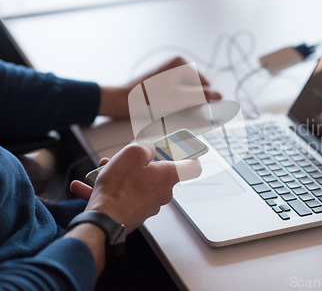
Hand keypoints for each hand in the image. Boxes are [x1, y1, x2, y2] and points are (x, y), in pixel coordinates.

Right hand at [70, 142, 200, 232]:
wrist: (104, 220)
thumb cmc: (119, 188)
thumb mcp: (133, 153)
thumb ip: (145, 147)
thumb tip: (149, 150)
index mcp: (168, 177)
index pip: (191, 167)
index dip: (189, 156)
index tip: (183, 149)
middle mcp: (162, 192)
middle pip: (156, 171)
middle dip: (138, 163)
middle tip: (123, 158)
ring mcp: (148, 204)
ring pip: (135, 183)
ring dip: (119, 175)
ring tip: (101, 170)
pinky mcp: (133, 212)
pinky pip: (122, 196)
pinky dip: (106, 190)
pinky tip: (85, 186)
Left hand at [98, 56, 221, 118]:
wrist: (121, 102)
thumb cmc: (148, 99)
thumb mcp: (180, 98)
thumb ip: (203, 96)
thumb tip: (220, 96)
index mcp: (182, 63)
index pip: (204, 84)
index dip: (202, 100)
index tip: (194, 111)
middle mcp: (175, 65)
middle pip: (195, 88)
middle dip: (192, 101)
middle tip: (181, 111)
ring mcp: (167, 73)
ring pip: (186, 92)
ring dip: (183, 104)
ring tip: (170, 109)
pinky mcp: (160, 82)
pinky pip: (176, 93)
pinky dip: (175, 102)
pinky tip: (165, 108)